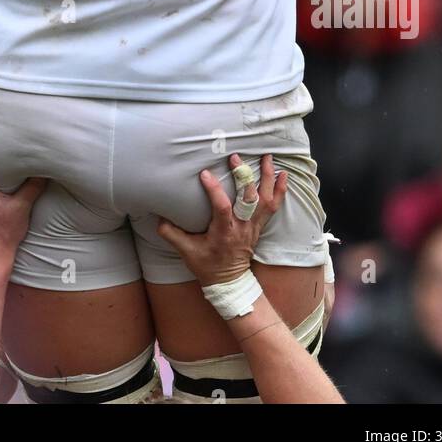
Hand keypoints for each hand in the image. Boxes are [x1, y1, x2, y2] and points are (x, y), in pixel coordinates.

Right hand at [157, 153, 287, 286]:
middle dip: (243, 176)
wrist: (230, 283)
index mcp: (224, 232)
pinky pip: (274, 206)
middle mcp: (242, 227)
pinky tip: (283, 175)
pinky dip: (280, 190)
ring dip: (268, 178)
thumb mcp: (187, 252)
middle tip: (236, 158)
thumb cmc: (207, 267)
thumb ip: (171, 234)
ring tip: (268, 157)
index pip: (222, 207)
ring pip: (266, 200)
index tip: (204, 173)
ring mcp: (253, 226)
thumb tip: (157, 217)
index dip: (214, 189)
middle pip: (248, 199)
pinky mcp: (259, 226)